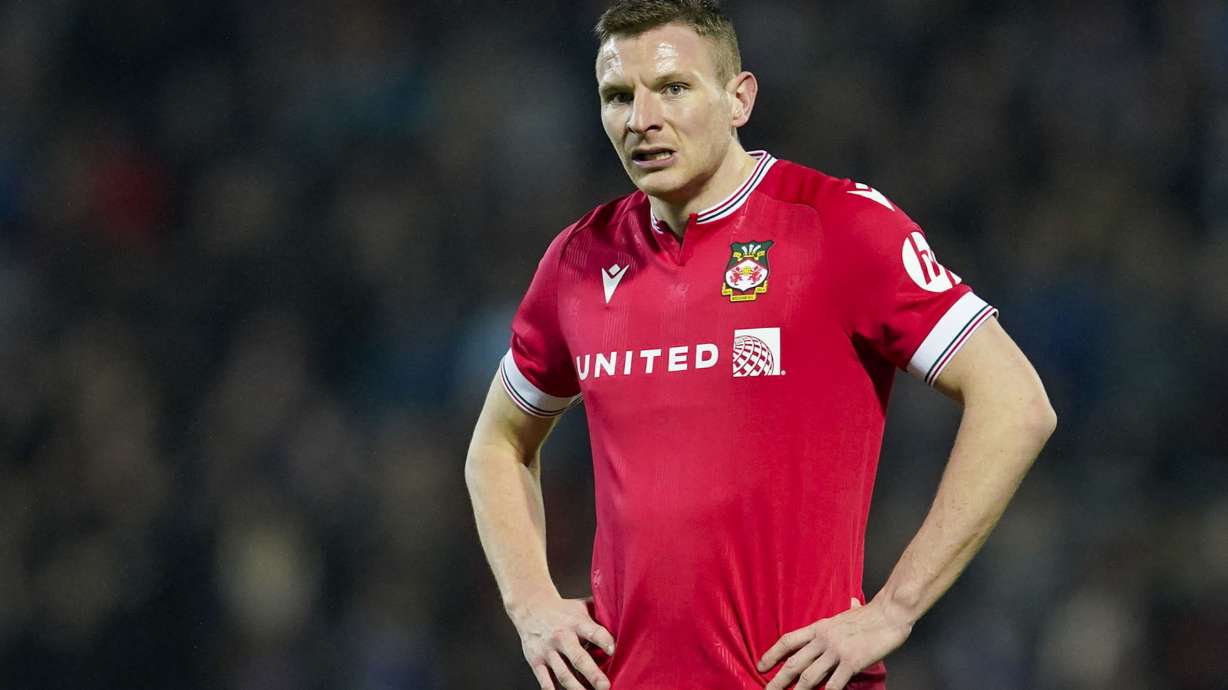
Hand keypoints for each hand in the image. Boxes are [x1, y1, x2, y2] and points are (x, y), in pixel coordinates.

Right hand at [509, 592, 615, 689]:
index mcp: (576, 623)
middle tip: (606, 686)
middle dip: (593, 674)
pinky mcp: (536, 661)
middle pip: (578, 658)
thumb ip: (600, 613)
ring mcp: (548, 651)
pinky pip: (545, 681)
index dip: (604, 640)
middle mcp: (562, 637)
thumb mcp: (581, 606)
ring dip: (577, 688)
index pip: (592, 631)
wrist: (530, 608)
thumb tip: (626, 616)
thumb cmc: (563, 610)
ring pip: (563, 674)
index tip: (613, 650)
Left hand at [758, 598, 911, 689]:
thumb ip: (846, 611)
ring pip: (809, 676)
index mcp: (819, 627)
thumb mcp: (851, 611)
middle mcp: (823, 639)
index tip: (761, 666)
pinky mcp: (852, 662)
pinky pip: (834, 683)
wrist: (890, 613)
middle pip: (794, 663)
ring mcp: (836, 651)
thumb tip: (852, 602)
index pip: (788, 641)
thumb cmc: (872, 613)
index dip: (772, 654)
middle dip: (778, 680)